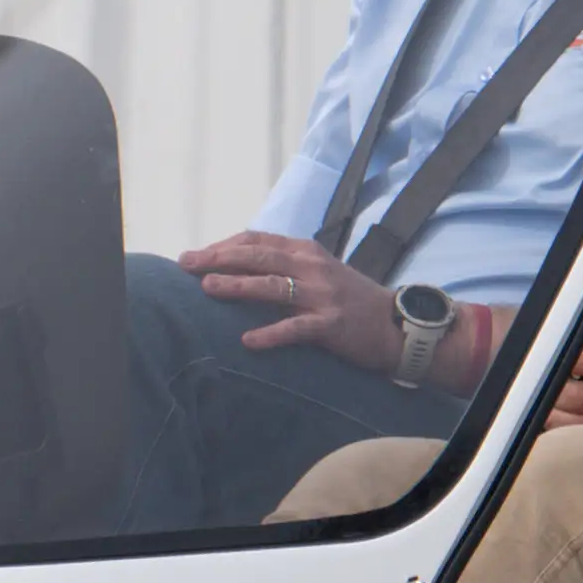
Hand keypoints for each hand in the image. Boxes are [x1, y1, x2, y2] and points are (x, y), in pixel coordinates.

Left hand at [179, 227, 403, 370]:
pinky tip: (247, 341)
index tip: (196, 254)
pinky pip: (295, 328)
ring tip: (206, 288)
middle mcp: (312, 267)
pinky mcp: (331, 325)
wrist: (396, 324)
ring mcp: (322, 295)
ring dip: (236, 285)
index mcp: (307, 251)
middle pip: (258, 257)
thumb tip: (241, 267)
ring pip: (272, 286)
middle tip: (186, 264)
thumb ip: (286, 266)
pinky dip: (270, 334)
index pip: (258, 241)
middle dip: (218, 258)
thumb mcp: (319, 272)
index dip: (224, 245)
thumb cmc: (351, 300)